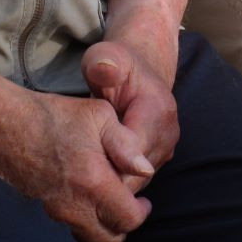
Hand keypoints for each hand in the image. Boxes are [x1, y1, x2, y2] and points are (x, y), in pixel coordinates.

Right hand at [0, 86, 153, 241]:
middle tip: (130, 206)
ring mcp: (55, 212)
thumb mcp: (99, 116)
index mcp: (94, 182)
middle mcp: (73, 206)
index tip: (145, 202)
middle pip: (109, 241)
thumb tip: (147, 170)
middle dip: (124, 226)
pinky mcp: (42, 210)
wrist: (4, 124)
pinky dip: (84, 220)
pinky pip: (70, 227)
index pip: (128, 219)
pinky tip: (85, 195)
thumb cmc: (54, 115)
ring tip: (108, 201)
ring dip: (103, 225)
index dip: (142, 213)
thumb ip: (127, 145)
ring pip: (89, 238)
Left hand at [83, 32, 182, 191]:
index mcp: (157, 112)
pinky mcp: (159, 159)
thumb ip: (103, 64)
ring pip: (136, 183)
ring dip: (111, 183)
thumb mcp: (105, 57)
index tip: (77, 160)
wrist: (139, 70)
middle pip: (134, 175)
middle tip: (74, 175)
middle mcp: (167, 135)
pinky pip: (137, 180)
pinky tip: (95, 172)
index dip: (103, 163)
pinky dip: (116, 180)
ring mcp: (165, 149)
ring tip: (82, 175)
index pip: (131, 157)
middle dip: (105, 179)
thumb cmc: (116, 65)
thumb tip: (104, 69)